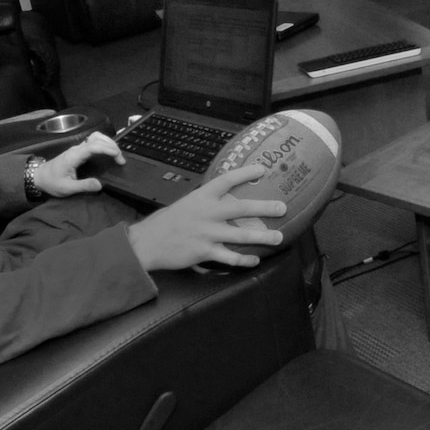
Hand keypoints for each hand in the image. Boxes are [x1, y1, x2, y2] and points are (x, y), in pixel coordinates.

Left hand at [32, 132, 123, 197]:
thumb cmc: (52, 182)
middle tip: (121, 159)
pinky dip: (104, 145)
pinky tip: (109, 153)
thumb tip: (100, 185)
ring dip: (108, 143)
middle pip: (97, 138)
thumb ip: (83, 186)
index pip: (93, 146)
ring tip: (117, 154)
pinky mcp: (79, 151)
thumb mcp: (67, 188)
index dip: (108, 149)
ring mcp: (77, 149)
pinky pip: (93, 142)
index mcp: (74, 156)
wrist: (39, 176)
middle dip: (112, 146)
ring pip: (95, 137)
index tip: (118, 157)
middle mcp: (77, 149)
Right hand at [125, 164, 286, 269]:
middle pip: (241, 207)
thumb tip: (224, 200)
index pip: (227, 179)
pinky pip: (230, 257)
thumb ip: (205, 202)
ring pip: (240, 235)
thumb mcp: (185, 204)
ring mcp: (206, 233)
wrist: (146, 243)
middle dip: (265, 207)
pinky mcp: (203, 251)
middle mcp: (206, 212)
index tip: (263, 169)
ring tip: (278, 237)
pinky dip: (244, 259)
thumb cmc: (167, 223)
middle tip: (282, 207)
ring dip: (262, 237)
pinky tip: (255, 260)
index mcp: (201, 196)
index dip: (246, 173)